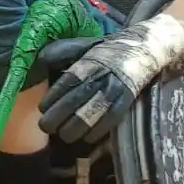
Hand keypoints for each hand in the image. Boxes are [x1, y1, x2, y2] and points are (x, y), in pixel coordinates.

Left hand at [38, 13, 183, 143]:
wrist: (142, 49)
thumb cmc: (104, 51)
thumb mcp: (82, 46)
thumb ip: (62, 53)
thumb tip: (40, 60)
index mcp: (87, 62)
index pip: (67, 82)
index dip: (53, 98)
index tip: (42, 108)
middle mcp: (101, 77)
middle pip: (75, 102)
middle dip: (57, 118)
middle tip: (46, 126)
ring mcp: (115, 90)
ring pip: (90, 115)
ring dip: (73, 129)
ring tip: (63, 134)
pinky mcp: (127, 101)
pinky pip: (110, 121)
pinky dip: (96, 132)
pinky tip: (85, 137)